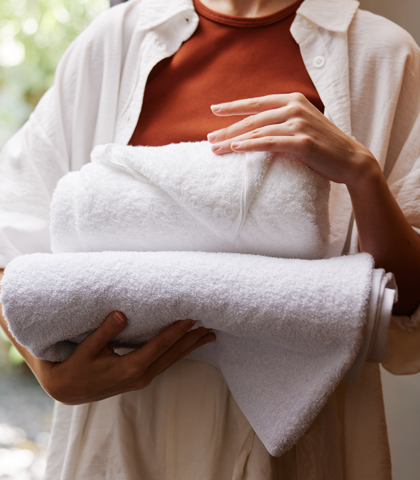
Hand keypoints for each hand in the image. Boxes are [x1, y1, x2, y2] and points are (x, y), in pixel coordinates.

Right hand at [35, 312, 214, 404]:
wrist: (67, 391)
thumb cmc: (75, 368)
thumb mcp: (86, 349)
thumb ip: (104, 332)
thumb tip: (121, 314)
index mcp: (130, 367)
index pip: (161, 345)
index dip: (178, 330)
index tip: (193, 317)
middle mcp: (141, 375)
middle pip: (173, 354)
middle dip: (192, 339)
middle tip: (211, 325)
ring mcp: (142, 379)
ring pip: (172, 360)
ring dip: (190, 347)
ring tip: (207, 336)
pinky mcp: (139, 378)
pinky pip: (165, 363)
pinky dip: (179, 353)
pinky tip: (186, 346)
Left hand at [207, 93, 379, 187]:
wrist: (351, 159)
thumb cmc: (323, 145)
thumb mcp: (302, 125)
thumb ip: (282, 120)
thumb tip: (257, 127)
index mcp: (293, 100)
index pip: (256, 102)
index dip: (234, 106)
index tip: (214, 109)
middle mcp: (294, 108)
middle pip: (253, 118)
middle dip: (227, 128)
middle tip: (209, 139)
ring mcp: (299, 124)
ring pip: (258, 130)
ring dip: (233, 140)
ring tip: (215, 149)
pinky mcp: (302, 142)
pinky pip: (270, 142)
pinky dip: (251, 145)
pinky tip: (236, 148)